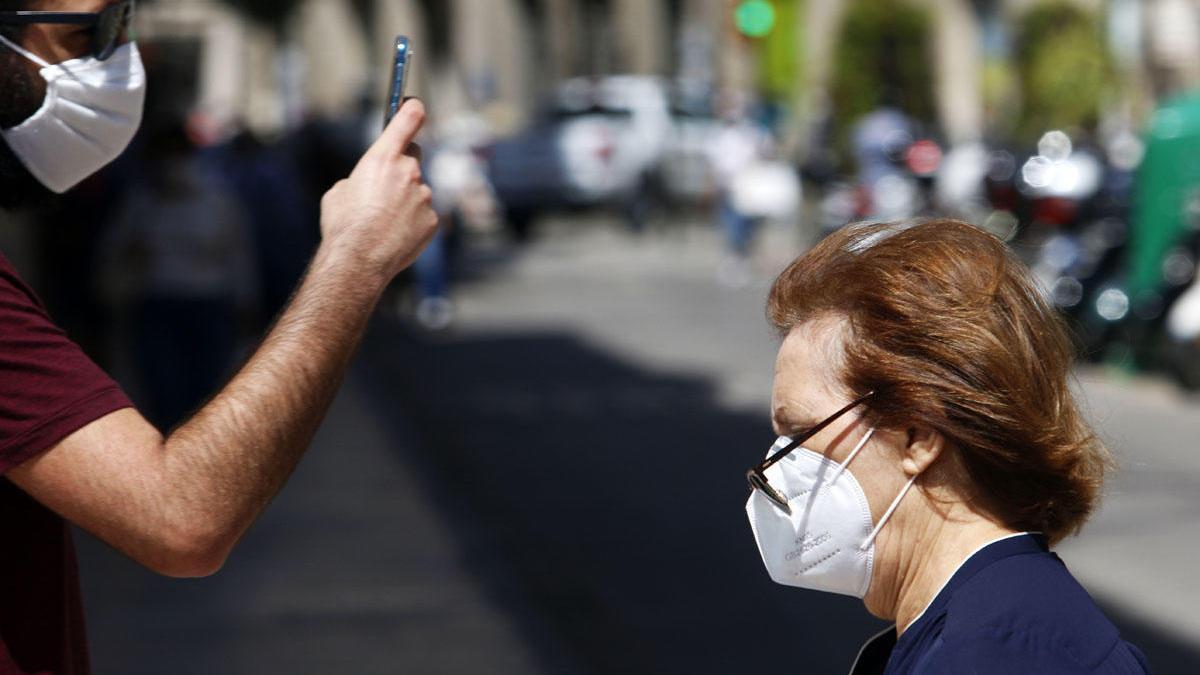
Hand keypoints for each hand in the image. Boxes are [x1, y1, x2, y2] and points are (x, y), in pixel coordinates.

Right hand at [318, 98, 437, 281]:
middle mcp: (408, 172)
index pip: (407, 119)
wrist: (359, 260)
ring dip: (405, 200)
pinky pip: (423, 215)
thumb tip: (366, 185)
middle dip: (403, 165)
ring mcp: (424, 196)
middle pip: (413, 157)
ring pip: (417, 191)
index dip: (413, 109)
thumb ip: (360, 179)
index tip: (415, 106)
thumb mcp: (339, 192)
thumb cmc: (343, 225)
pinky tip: (395, 235)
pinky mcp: (432, 219)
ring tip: (384, 222)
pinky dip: (413, 222)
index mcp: (382, 158)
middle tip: (387, 185)